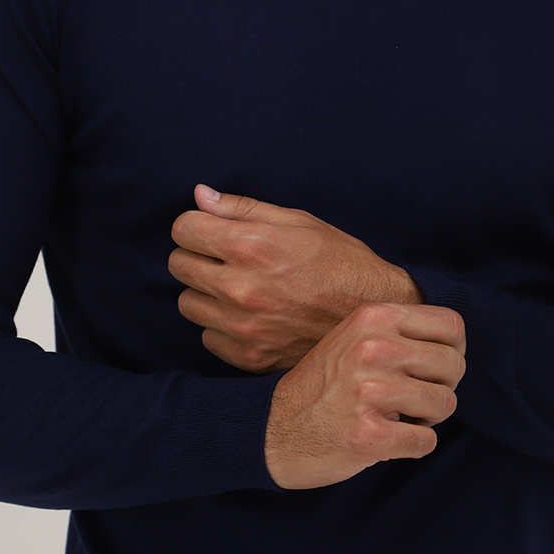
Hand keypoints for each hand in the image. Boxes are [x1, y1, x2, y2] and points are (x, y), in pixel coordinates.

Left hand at [168, 185, 424, 372]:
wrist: (374, 314)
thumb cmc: (340, 261)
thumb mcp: (298, 222)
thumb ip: (243, 209)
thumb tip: (200, 196)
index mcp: (250, 246)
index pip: (183, 229)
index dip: (196, 226)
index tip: (212, 231)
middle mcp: (239, 288)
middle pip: (179, 265)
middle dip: (198, 256)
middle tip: (227, 259)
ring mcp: (242, 327)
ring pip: (188, 304)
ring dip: (206, 293)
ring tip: (240, 289)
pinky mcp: (249, 357)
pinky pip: (208, 338)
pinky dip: (222, 327)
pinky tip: (251, 317)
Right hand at [263, 302, 465, 489]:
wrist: (272, 431)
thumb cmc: (322, 387)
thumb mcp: (352, 339)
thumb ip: (397, 332)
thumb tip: (456, 344)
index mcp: (372, 318)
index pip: (451, 325)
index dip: (455, 350)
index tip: (437, 368)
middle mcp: (372, 349)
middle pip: (454, 365)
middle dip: (442, 388)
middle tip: (414, 399)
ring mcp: (369, 391)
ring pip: (446, 404)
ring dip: (428, 419)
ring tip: (398, 418)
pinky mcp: (369, 434)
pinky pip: (427, 441)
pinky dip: (413, 446)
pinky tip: (387, 439)